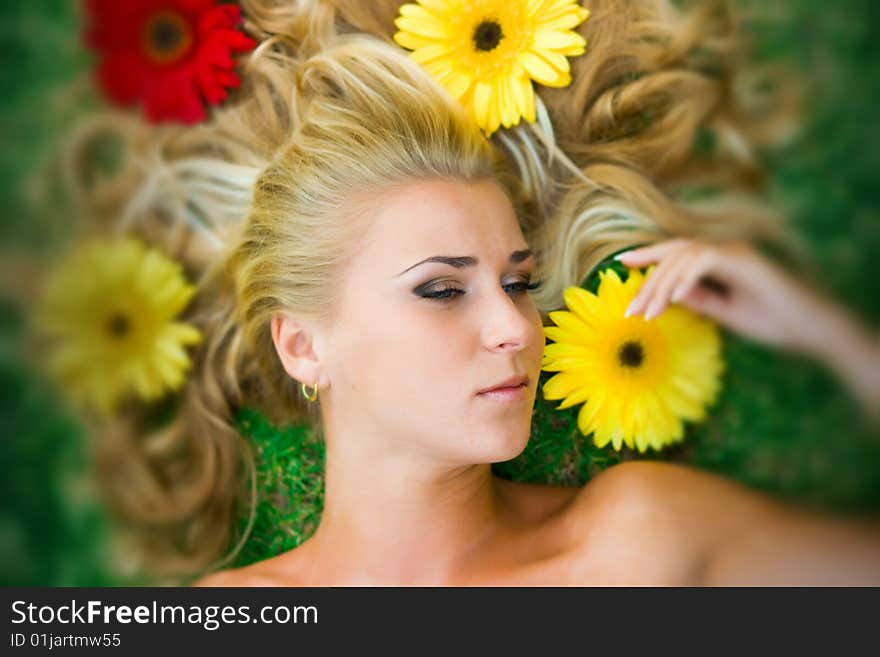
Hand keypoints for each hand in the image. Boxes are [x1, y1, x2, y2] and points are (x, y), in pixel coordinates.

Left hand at [616, 238, 829, 352]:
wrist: (811, 330)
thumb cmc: (772, 321)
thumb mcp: (723, 312)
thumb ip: (697, 299)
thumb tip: (667, 294)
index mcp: (719, 260)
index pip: (676, 254)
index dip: (648, 256)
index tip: (621, 267)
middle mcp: (725, 250)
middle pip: (674, 252)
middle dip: (648, 278)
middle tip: (630, 308)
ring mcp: (736, 252)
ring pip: (684, 256)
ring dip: (662, 285)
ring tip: (648, 312)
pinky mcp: (746, 261)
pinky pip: (705, 260)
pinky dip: (685, 278)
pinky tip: (672, 300)